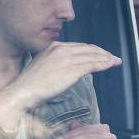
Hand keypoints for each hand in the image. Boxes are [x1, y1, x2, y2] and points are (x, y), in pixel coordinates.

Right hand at [0, 42, 120, 130]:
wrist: (23, 91)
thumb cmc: (30, 85)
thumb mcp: (42, 67)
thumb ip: (55, 64)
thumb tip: (66, 69)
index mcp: (53, 47)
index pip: (78, 46)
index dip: (91, 50)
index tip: (100, 54)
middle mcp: (60, 49)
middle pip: (87, 48)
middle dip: (102, 52)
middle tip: (112, 57)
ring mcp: (66, 58)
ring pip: (92, 55)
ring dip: (106, 58)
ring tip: (115, 61)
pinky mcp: (71, 70)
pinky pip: (92, 65)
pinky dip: (103, 64)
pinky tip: (109, 65)